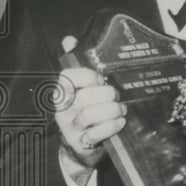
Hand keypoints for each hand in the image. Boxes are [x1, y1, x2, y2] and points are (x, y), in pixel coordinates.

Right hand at [55, 35, 126, 174]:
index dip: (88, 76)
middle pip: (84, 96)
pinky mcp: (80, 143)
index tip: (103, 78)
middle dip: (107, 94)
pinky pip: (96, 134)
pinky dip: (111, 127)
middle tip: (117, 96)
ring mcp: (69, 127)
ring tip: (122, 110)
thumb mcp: (82, 89)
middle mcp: (63, 109)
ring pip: (90, 114)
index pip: (68, 78)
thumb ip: (78, 65)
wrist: (82, 146)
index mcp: (63, 92)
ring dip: (112, 110)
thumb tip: (69, 39)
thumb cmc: (86, 111)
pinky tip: (120, 122)